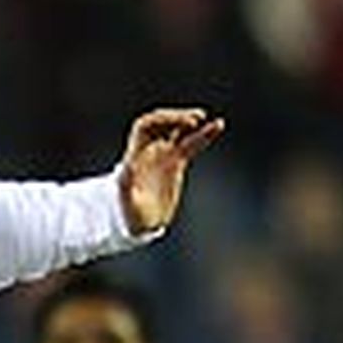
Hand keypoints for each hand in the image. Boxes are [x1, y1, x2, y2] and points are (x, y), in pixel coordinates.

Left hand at [117, 108, 224, 233]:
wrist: (141, 224)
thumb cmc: (130, 215)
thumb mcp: (125, 202)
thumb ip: (124, 185)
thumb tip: (127, 168)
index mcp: (135, 155)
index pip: (145, 126)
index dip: (160, 120)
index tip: (175, 126)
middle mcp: (149, 150)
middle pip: (162, 123)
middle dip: (177, 118)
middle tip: (194, 121)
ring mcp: (163, 155)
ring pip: (178, 130)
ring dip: (190, 121)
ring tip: (205, 120)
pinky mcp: (176, 162)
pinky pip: (191, 144)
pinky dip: (204, 135)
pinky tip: (218, 125)